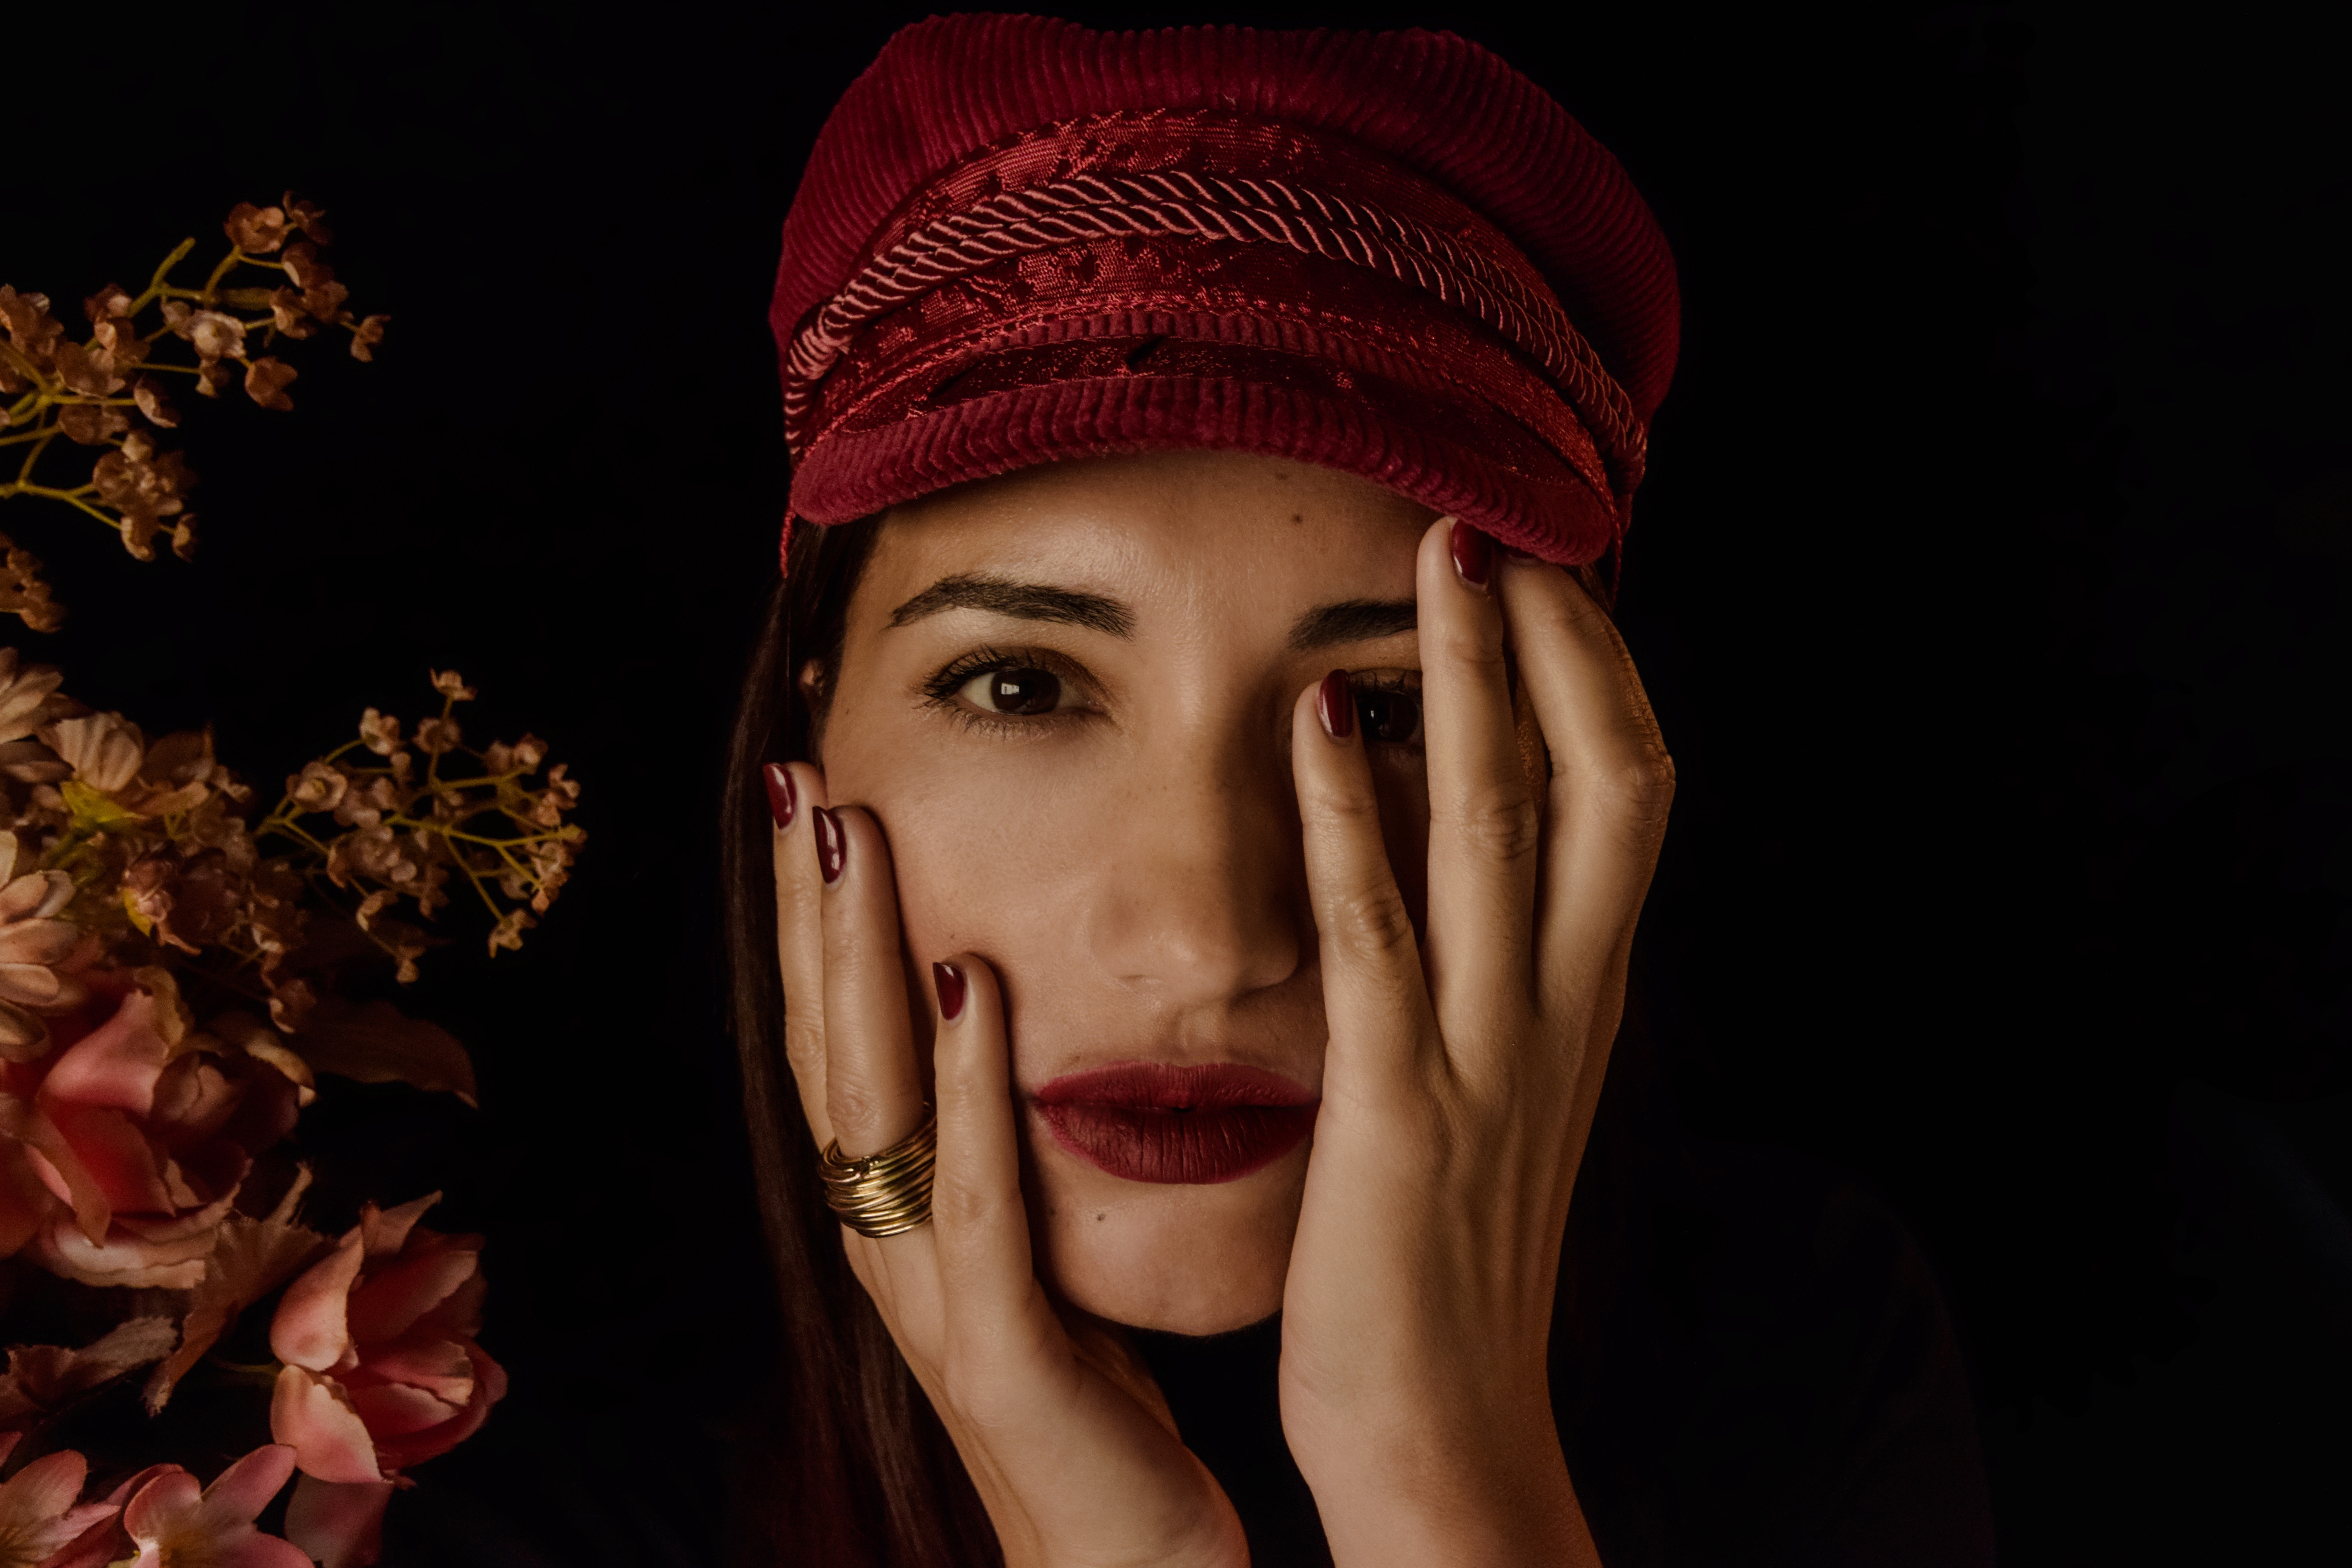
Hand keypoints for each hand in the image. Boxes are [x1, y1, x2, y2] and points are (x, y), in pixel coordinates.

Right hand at [768, 766, 1247, 1567]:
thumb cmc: (1102, 1413)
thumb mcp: (1046, 1259)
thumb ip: (1018, 1155)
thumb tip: (1020, 1020)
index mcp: (902, 1220)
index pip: (840, 1043)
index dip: (812, 923)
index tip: (816, 789)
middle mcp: (888, 1247)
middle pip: (825, 1052)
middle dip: (806, 913)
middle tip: (800, 773)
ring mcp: (930, 1301)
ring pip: (870, 1107)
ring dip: (857, 964)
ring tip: (853, 837)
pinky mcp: (999, 1358)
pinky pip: (972, 1204)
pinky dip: (963, 1090)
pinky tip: (967, 987)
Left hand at [1279, 520, 1674, 1565]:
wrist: (1442, 1428)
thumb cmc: (1451, 1257)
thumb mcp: (1499, 1091)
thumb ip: (1500, 980)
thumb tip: (1467, 857)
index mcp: (1582, 1001)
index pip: (1631, 797)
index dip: (1601, 675)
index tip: (1548, 574)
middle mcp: (1557, 1007)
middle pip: (1608, 783)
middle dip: (1561, 648)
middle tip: (1494, 528)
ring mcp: (1483, 1052)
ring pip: (1506, 830)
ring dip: (1473, 687)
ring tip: (1432, 567)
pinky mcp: (1395, 1106)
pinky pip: (1382, 936)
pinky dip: (1356, 822)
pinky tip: (1322, 725)